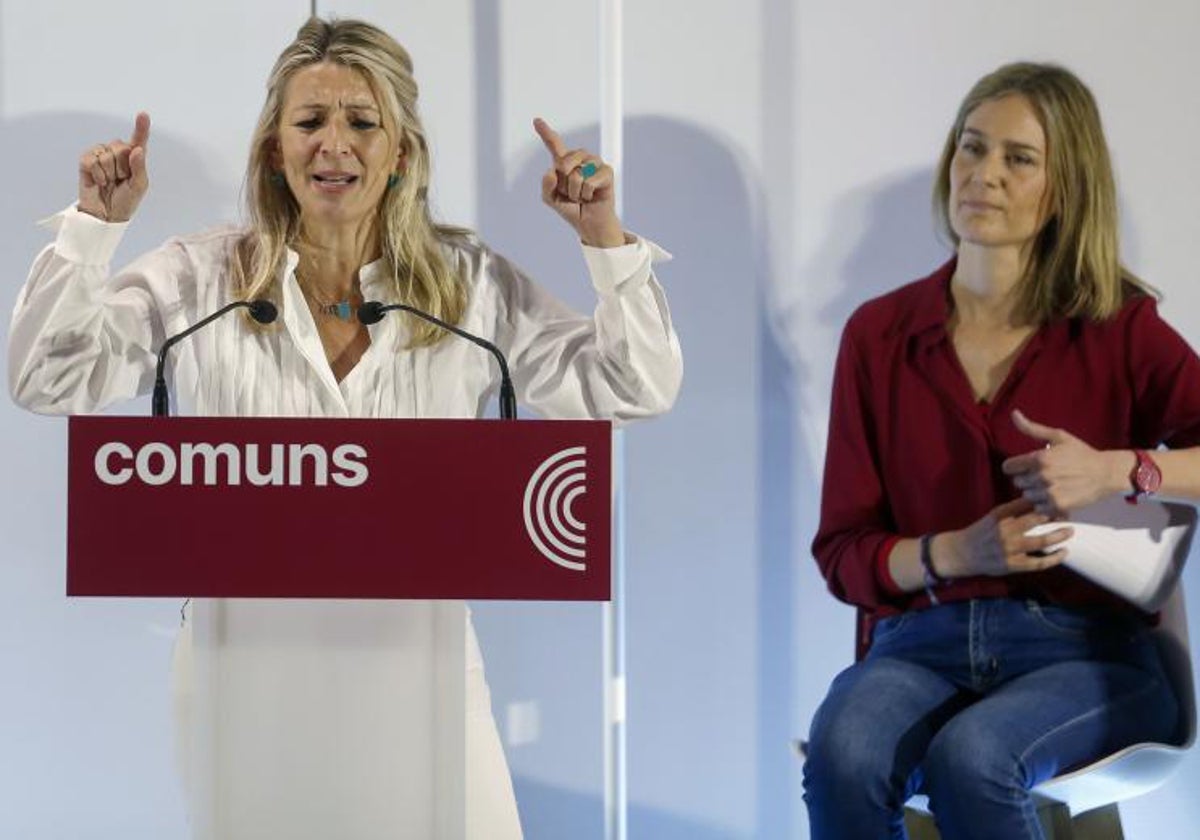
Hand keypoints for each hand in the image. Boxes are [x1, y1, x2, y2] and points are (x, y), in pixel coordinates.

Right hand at [78, 112, 150, 222]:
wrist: (105, 214)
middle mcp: (118, 152)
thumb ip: (139, 168)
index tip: (143, 114)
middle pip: (121, 148)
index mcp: (135, 158)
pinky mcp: (86, 161)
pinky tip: (97, 182)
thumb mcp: (138, 187)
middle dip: (122, 168)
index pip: (139, 140)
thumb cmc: (126, 200)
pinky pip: (90, 160)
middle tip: (120, 181)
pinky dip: (95, 174)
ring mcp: (101, 155)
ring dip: (108, 173)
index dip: (141, 127)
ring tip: (108, 183)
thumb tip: (137, 150)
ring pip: (106, 154)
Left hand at [533, 118, 623, 247]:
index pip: (554, 144)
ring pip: (575, 175)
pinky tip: (591, 197)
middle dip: (563, 185)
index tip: (536, 120)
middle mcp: (580, 158)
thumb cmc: (571, 208)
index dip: (546, 132)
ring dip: (575, 192)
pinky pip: (588, 183)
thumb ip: (546, 186)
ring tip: (581, 196)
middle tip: (572, 194)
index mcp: (564, 162)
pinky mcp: (606, 171)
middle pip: (562, 164)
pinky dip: (586, 195)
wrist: (589, 223)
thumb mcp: (551, 199)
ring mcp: (594, 162)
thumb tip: (552, 171)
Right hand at [939, 497, 1071, 577]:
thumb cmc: (982, 532)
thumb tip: (1041, 499)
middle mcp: (1005, 530)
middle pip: (1036, 520)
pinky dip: (1054, 559)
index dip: (1046, 501)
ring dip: (1058, 535)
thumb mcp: (994, 515)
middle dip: (1055, 516)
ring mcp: (1009, 549)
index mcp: (1000, 514)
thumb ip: (1015, 509)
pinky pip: (1038, 563)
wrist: (962, 553)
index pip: (1027, 503)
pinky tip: (1064, 552)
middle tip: (1068, 514)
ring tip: (1069, 530)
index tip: (1059, 500)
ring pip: (1040, 541)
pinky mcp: (1012, 565)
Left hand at [1001, 409, 1129, 515]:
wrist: (1106, 473)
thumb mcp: (1058, 437)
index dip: (1016, 466)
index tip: (1026, 466)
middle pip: (1017, 482)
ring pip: (1027, 495)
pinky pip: (1038, 507)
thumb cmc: (1081, 453)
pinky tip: (1056, 494)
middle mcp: (1042, 476)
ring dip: (1035, 492)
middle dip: (1027, 478)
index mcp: (1039, 458)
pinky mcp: (1058, 506)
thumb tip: (1014, 414)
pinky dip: (1045, 504)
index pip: (1008, 467)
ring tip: (1051, 485)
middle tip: (1043, 475)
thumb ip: (1032, 428)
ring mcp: (1050, 492)